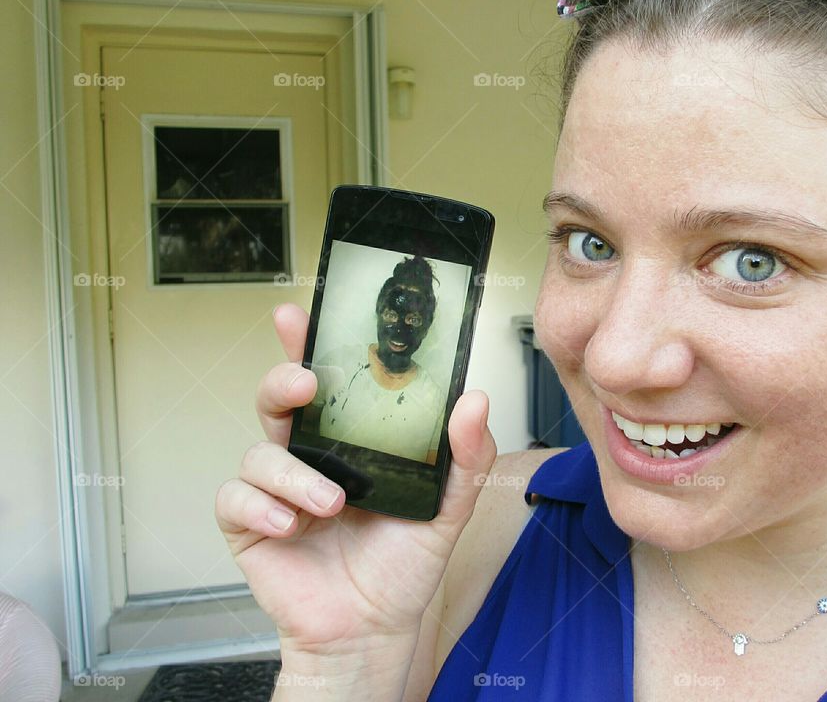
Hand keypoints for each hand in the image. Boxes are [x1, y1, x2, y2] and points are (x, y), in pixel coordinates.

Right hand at [215, 303, 497, 660]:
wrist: (373, 629)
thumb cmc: (404, 565)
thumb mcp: (447, 509)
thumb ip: (466, 456)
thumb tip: (474, 399)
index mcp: (350, 442)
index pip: (328, 382)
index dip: (309, 345)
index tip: (301, 316)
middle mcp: (309, 456)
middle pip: (278, 399)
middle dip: (283, 381)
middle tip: (306, 385)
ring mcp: (276, 489)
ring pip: (260, 449)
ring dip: (294, 473)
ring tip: (331, 504)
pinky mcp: (250, 524)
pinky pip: (234, 497)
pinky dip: (261, 506)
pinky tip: (290, 526)